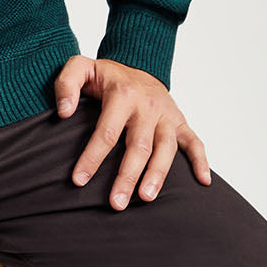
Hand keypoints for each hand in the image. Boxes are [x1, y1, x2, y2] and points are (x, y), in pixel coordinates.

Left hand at [53, 54, 210, 208]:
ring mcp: (166, 114)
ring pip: (166, 148)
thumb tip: (63, 112)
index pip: (106, 131)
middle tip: (116, 203)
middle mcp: (148, 105)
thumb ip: (66, 84)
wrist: (137, 63)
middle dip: (127, 176)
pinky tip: (203, 182)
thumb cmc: (105, 75)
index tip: (79, 180)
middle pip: (139, 146)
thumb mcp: (80, 68)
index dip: (92, 157)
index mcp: (122, 95)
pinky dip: (201, 160)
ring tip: (146, 198)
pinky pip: (194, 141)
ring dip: (157, 175)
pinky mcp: (180, 121)